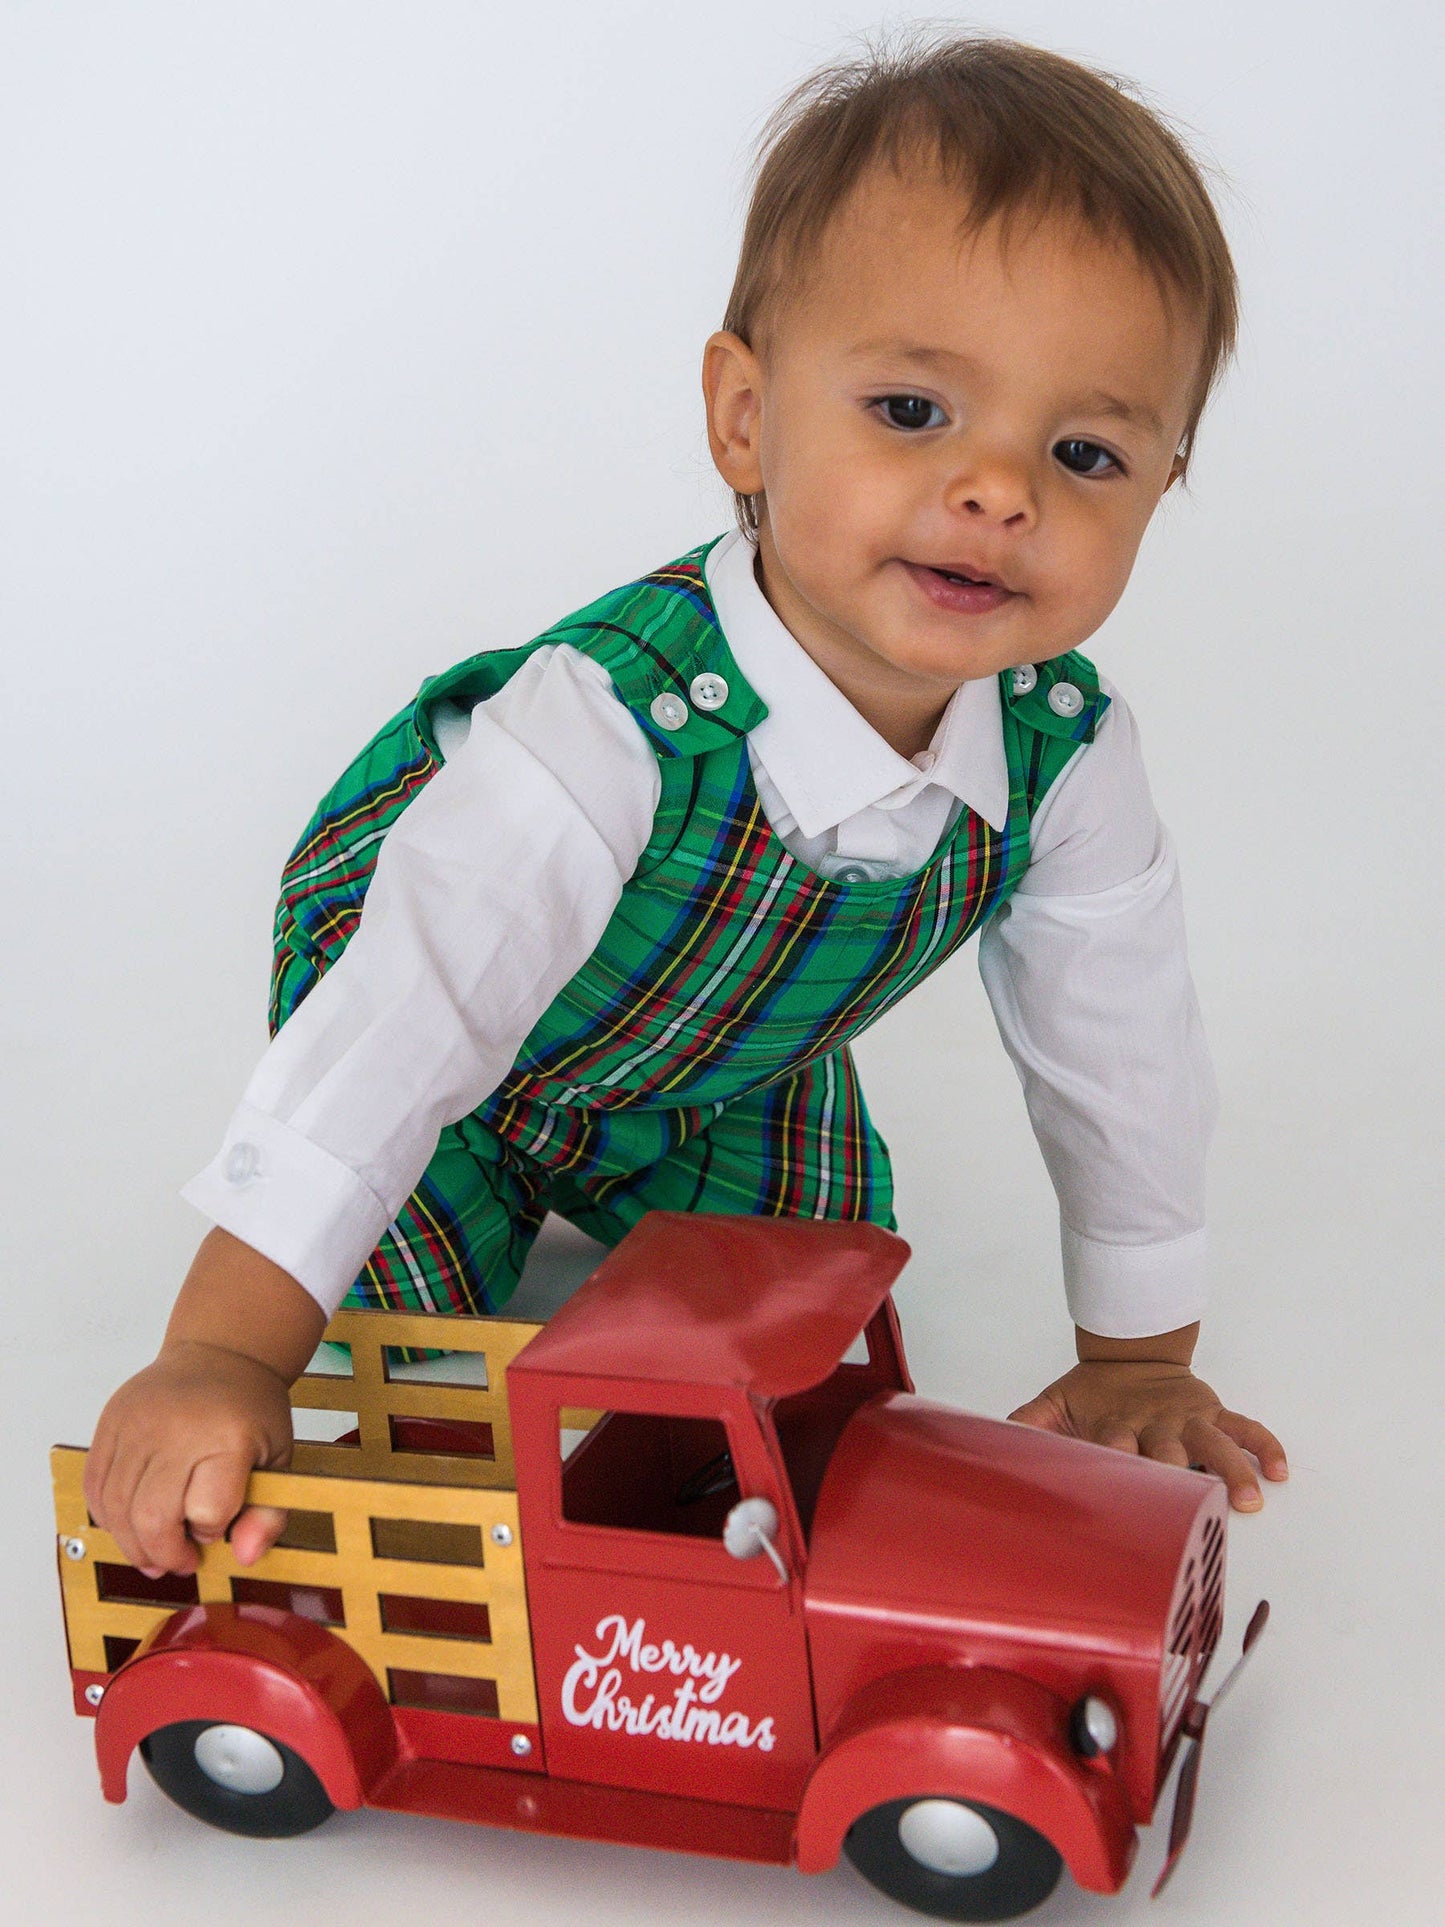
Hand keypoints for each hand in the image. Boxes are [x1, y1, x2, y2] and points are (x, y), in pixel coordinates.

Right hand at [84, 1340, 293, 1575]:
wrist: (221, 1353)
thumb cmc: (249, 1408)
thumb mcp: (279, 1458)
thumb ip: (269, 1512)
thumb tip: (247, 1556)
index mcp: (228, 1437)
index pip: (208, 1511)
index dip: (212, 1532)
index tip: (217, 1528)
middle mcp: (178, 1428)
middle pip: (152, 1516)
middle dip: (165, 1553)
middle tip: (180, 1560)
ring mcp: (138, 1423)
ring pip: (117, 1507)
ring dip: (132, 1543)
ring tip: (153, 1551)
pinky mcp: (111, 1422)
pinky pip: (95, 1485)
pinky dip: (108, 1516)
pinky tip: (129, 1524)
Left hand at [1009, 1358, 1288, 1511]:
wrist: (1129, 1351)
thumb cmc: (1093, 1393)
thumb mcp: (1055, 1405)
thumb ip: (1028, 1426)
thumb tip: (992, 1442)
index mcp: (1116, 1424)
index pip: (1117, 1445)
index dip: (1118, 1459)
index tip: (1122, 1477)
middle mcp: (1155, 1423)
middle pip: (1169, 1449)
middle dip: (1177, 1471)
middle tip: (1190, 1499)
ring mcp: (1187, 1418)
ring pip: (1215, 1442)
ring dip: (1233, 1469)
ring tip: (1250, 1498)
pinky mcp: (1211, 1411)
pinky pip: (1244, 1428)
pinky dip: (1264, 1446)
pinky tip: (1280, 1471)